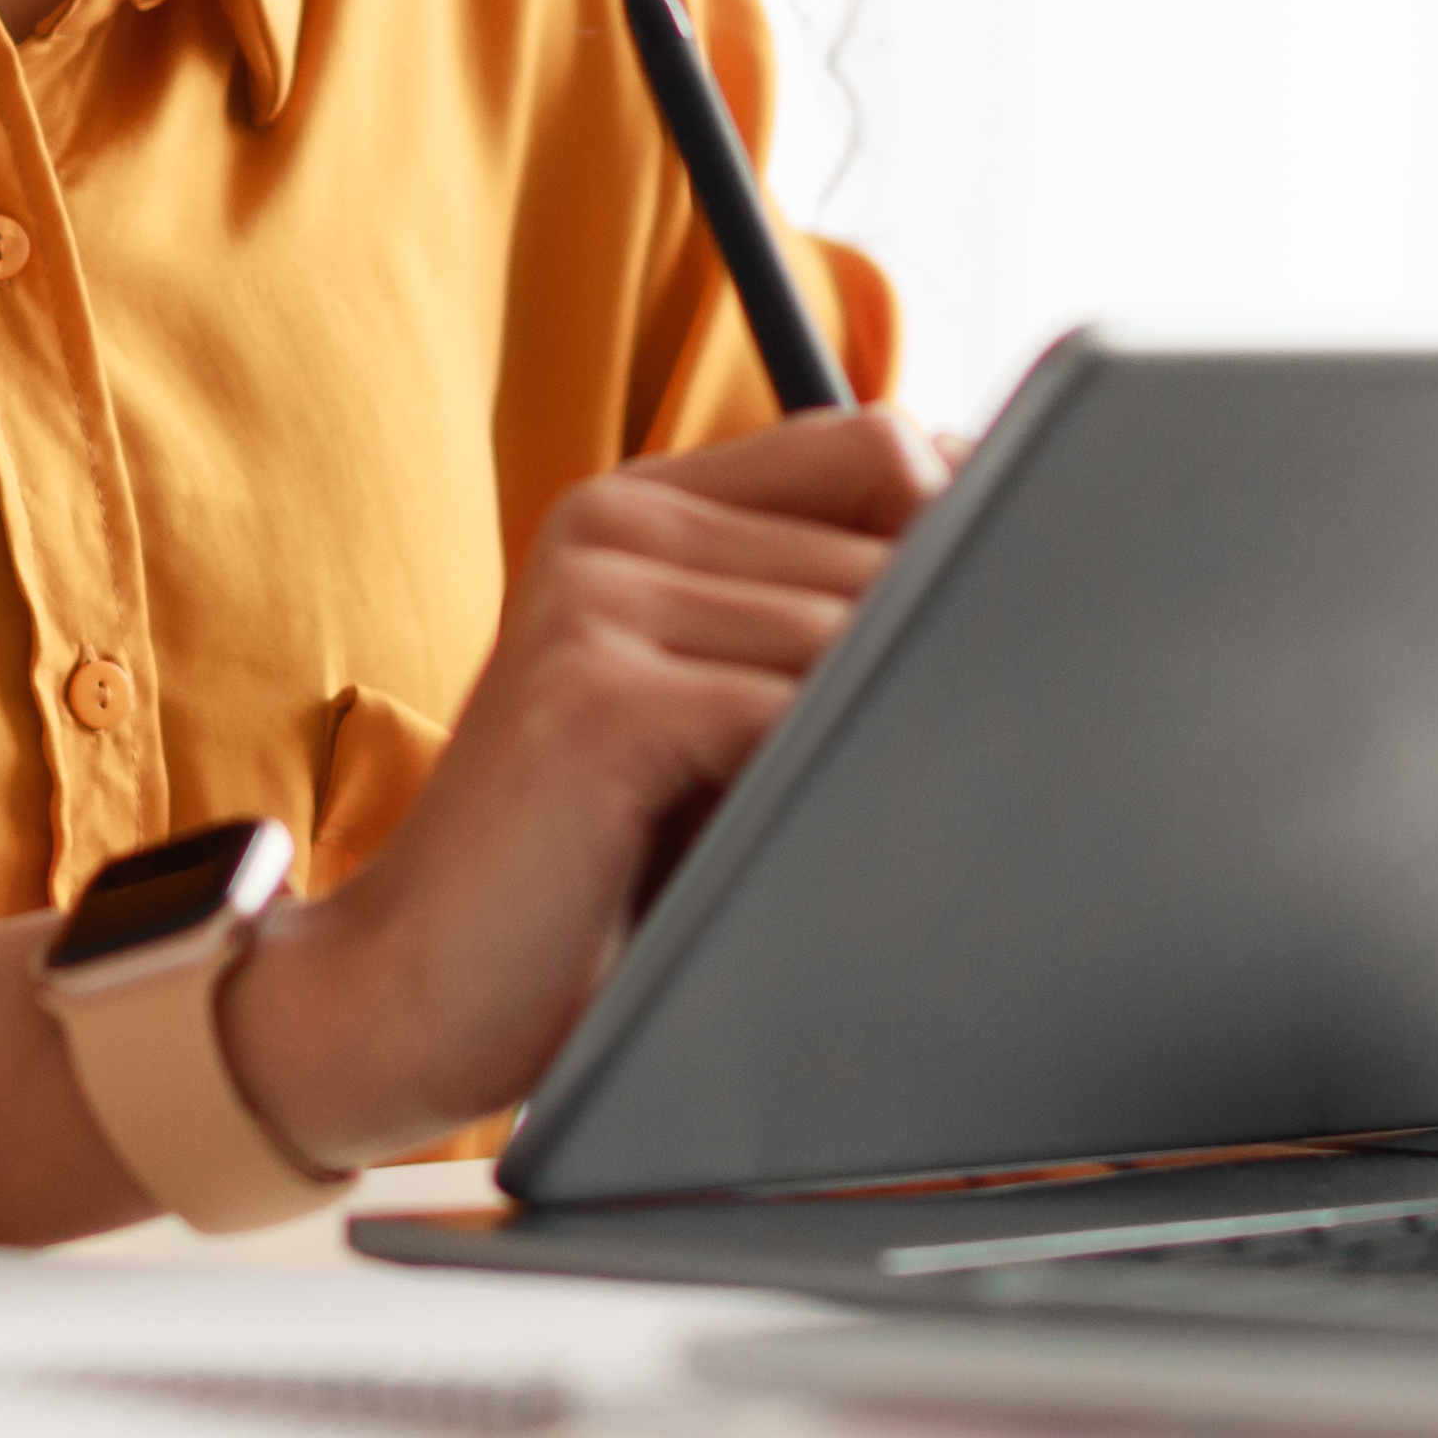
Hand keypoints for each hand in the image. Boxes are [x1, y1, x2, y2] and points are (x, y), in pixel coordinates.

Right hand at [222, 407, 951, 1170]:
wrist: (404, 994)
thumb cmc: (584, 875)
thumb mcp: (707, 723)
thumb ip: (810, 637)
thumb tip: (1019, 592)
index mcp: (642, 509)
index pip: (873, 443)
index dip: (972, 524)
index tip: (1032, 620)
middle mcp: (615, 525)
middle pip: (892, 533)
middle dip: (965, 643)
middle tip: (1011, 745)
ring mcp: (599, 600)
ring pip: (861, 628)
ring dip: (910, 725)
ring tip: (904, 816)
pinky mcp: (597, 696)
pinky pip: (796, 709)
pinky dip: (847, 777)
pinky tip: (841, 842)